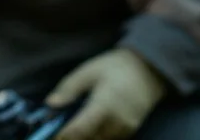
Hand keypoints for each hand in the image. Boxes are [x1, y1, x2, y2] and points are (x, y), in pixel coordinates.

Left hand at [45, 48, 166, 139]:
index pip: (80, 129)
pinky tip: (87, 131)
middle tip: (58, 134)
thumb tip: (50, 103)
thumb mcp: (89, 71)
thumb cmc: (115, 67)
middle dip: (72, 138)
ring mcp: (126, 129)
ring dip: (85, 138)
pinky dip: (96, 137)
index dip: (63, 136)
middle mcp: (117, 121)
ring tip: (71, 132)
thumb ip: (69, 88)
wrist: (149, 70)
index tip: (51, 136)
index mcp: (104, 105)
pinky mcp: (131, 131)